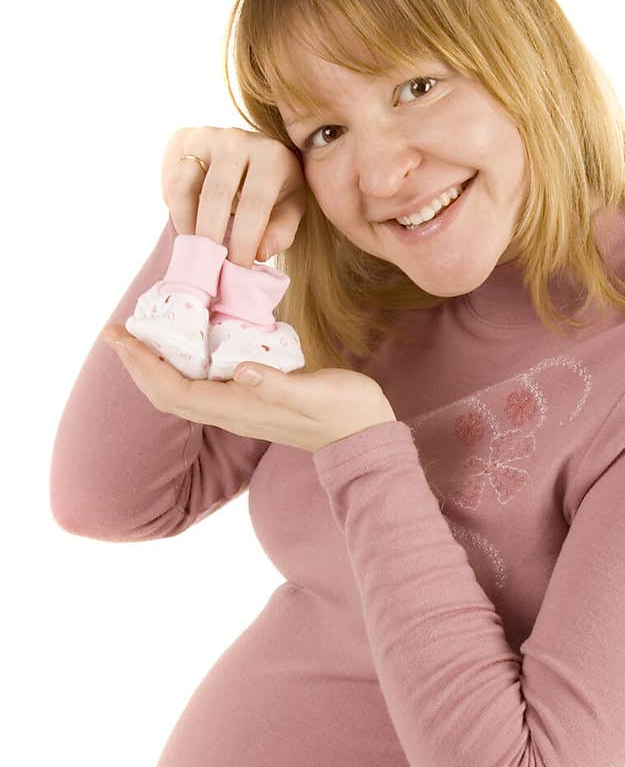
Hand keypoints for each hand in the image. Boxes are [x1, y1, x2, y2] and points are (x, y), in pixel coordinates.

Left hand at [101, 325, 396, 453]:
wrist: (366, 436)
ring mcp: (240, 408)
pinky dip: (182, 363)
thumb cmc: (345, 413)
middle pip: (167, 393)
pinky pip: (202, 384)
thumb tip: (240, 369)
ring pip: (181, 390)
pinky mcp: (252, 399)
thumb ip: (277, 384)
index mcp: (238, 408)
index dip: (142, 364)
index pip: (173, 389)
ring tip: (142, 335)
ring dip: (155, 364)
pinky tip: (187, 342)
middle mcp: (231, 411)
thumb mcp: (315, 393)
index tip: (119, 335)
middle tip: (117, 330)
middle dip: (138, 363)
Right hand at [161, 125, 306, 266]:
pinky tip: (188, 225)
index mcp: (271, 156)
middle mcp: (237, 140)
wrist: (253, 156)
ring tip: (194, 249)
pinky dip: (174, 207)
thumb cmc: (275, 189)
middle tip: (209, 265)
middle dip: (210, 237)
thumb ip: (281, 232)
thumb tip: (260, 253)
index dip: (244, 241)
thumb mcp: (289, 210)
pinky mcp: (182, 139)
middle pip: (216, 195)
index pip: (254, 204)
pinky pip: (169, 179)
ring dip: (186, 224)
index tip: (237, 268)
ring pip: (184, 184)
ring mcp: (206, 136)